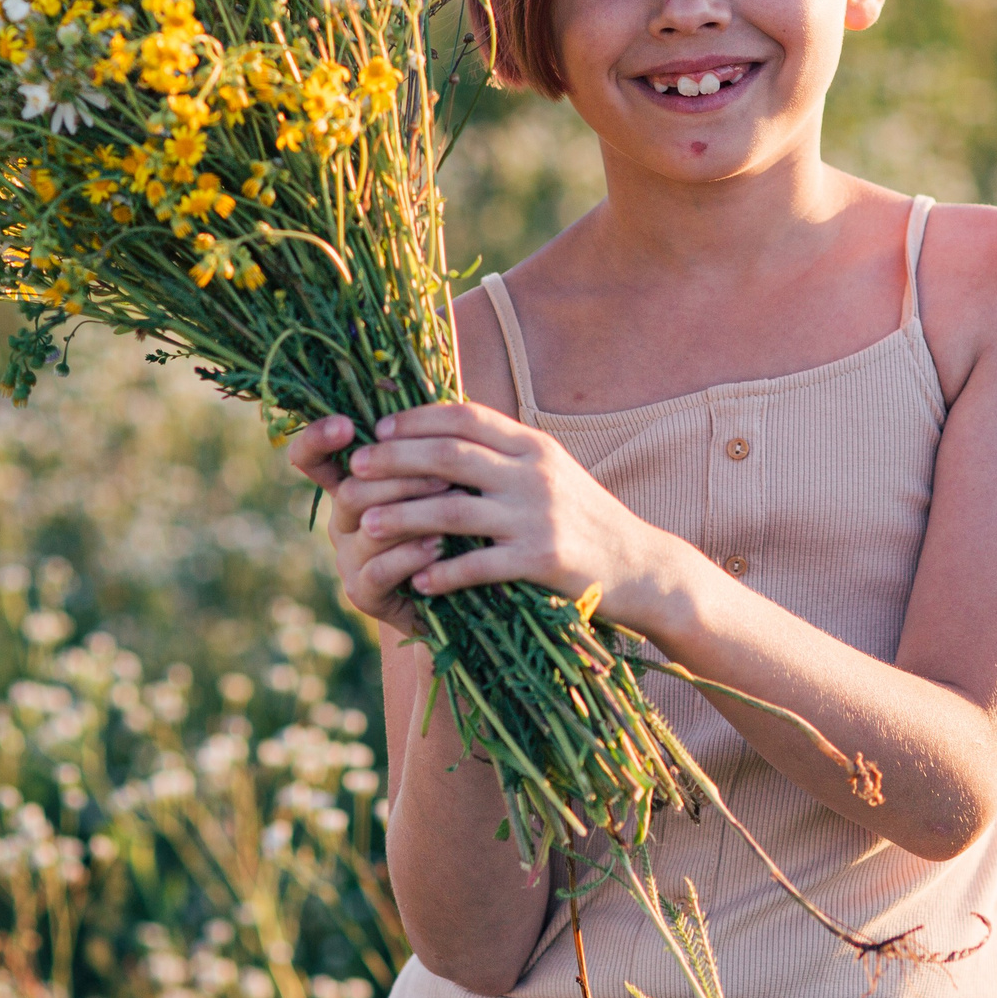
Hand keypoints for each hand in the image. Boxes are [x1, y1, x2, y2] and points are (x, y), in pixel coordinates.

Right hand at [286, 414, 450, 636]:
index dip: (317, 439)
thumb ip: (423, 447)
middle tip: (443, 473)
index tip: (344, 425)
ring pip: (368, 528)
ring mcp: (349, 558)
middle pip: (350, 490)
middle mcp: (342, 520)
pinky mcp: (363, 593)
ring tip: (453, 503)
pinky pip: (379, 570)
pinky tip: (440, 545)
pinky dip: (411, 555)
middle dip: (398, 477)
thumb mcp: (436, 483)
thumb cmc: (450, 526)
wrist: (455, 594)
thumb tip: (424, 396)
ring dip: (413, 512)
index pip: (312, 459)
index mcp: (350, 485)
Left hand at [324, 401, 696, 635]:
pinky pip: (479, 565)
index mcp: (531, 445)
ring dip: (402, 517)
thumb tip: (442, 431)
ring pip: (452, 510)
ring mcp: (538, 516)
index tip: (378, 428)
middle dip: (395, 460)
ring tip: (366, 525)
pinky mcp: (542, 560)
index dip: (416, 420)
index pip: (465, 417)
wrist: (641, 565)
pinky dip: (444, 572)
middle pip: (449, 456)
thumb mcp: (549, 470)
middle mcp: (533, 473)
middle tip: (355, 469)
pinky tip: (417, 580)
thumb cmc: (584, 517)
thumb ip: (504, 452)